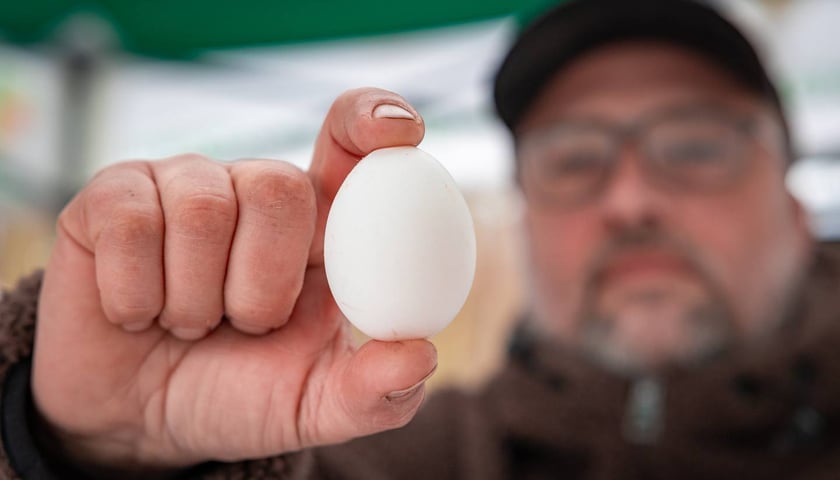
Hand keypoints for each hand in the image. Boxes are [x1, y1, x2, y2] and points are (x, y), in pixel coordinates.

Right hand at [32, 88, 436, 471]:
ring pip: (202, 209)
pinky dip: (137, 295)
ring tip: (190, 325)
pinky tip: (137, 313)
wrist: (138, 420)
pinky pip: (131, 223)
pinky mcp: (112, 197)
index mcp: (317, 226)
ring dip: (196, 300)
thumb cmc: (237, 395)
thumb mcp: (313, 406)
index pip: (351, 142)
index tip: (402, 133)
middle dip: (261, 283)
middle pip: (278, 186)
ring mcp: (182, 186)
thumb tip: (422, 354)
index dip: (373, 119)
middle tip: (245, 326)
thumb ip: (374, 391)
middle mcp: (253, 190)